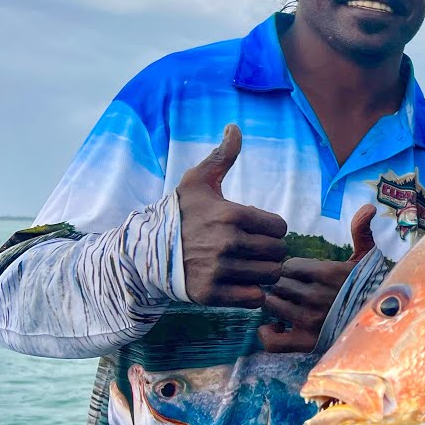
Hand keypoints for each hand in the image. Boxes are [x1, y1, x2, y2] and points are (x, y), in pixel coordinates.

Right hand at [176, 124, 287, 307]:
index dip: (271, 228)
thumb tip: (235, 126)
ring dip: (263, 272)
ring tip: (247, 265)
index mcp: (231, 214)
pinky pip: (255, 298)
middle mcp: (227, 243)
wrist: (144, 253)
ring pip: (269, 275)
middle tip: (252, 249)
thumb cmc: (178, 215)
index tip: (255, 229)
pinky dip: (252, 293)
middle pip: (278, 252)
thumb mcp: (197, 182)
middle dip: (270, 250)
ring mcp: (219, 270)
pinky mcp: (212, 294)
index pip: (280, 227)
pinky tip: (239, 282)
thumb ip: (221, 156)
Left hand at [257, 204, 376, 352]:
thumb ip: (361, 232)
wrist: (381, 324)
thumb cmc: (369, 288)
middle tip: (291, 290)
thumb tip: (368, 207)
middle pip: (277, 284)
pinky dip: (268, 333)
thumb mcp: (367, 258)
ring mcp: (309, 321)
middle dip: (281, 285)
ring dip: (274, 304)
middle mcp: (316, 296)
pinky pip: (272, 340)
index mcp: (327, 273)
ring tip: (285, 304)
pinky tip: (275, 326)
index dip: (290, 269)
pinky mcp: (306, 343)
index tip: (299, 274)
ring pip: (271, 305)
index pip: (288, 265)